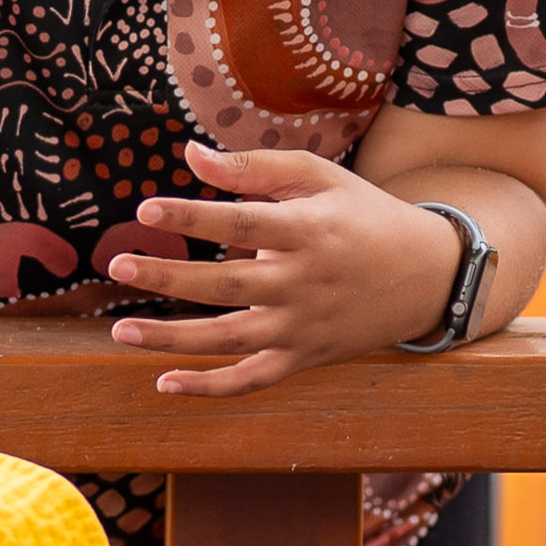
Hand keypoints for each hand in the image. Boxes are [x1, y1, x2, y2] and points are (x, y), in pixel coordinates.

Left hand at [106, 142, 477, 396]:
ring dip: (172, 340)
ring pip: (229, 340)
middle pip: (226, 286)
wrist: (428, 276)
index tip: (147, 210)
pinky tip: (164, 383)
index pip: (242, 225)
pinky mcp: (304, 358)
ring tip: (120, 332)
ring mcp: (303, 327)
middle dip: (168, 278)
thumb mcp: (320, 178)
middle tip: (117, 265)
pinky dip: (210, 388)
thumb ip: (254, 168)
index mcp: (309, 230)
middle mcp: (304, 283)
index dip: (193, 218)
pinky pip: (251, 381)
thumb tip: (190, 156)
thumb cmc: (362, 215)